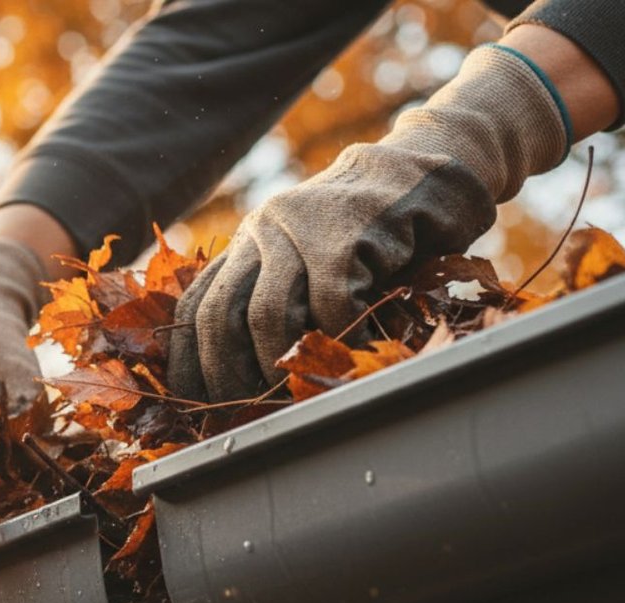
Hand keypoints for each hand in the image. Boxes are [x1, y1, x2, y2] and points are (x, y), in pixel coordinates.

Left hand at [168, 43, 570, 401]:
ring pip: (269, 315)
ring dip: (282, 364)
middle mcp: (263, 230)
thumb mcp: (315, 261)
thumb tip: (250, 379)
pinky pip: (333, 306)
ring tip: (298, 392)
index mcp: (249, 242)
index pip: (197, 305)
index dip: (189, 359)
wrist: (435, 170)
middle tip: (245, 411)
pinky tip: (359, 352)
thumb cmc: (377, 236)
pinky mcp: (348, 231)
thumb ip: (283, 299)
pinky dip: (345, 339)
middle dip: (227, 374)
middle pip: (220, 315)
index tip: (195, 403)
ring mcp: (303, 227)